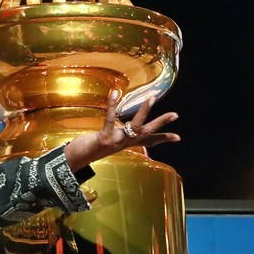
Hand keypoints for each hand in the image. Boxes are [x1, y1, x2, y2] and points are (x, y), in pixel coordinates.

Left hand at [63, 89, 179, 172]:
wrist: (76, 160)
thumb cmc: (89, 147)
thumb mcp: (106, 140)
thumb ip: (115, 135)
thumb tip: (120, 128)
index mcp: (126, 143)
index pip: (148, 142)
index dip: (163, 139)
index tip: (178, 137)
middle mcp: (124, 143)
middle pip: (147, 133)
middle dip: (161, 123)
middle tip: (175, 114)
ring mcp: (116, 141)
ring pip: (135, 126)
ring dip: (144, 111)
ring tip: (151, 97)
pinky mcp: (104, 138)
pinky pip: (111, 119)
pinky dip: (113, 106)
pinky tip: (115, 94)